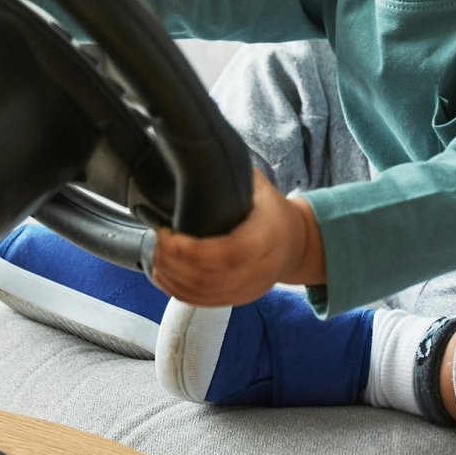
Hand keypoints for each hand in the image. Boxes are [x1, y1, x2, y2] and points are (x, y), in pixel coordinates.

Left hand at [149, 168, 324, 306]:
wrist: (297, 244)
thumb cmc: (272, 211)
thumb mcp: (257, 186)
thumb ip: (230, 174)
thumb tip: (194, 152)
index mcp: (265, 239)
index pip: (226, 254)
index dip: (191, 250)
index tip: (168, 232)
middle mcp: (258, 269)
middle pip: (207, 277)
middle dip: (173, 260)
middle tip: (158, 238)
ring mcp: (247, 289)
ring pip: (201, 293)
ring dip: (171, 275)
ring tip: (158, 252)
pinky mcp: (237, 299)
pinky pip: (202, 302)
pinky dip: (177, 290)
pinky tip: (164, 273)